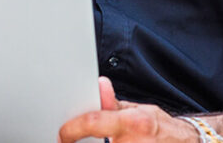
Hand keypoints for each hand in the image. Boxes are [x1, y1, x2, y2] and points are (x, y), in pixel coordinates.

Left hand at [58, 77, 198, 142]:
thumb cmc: (160, 128)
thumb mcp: (138, 110)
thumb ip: (114, 105)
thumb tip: (99, 85)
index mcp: (134, 123)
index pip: (95, 121)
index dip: (73, 128)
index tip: (62, 133)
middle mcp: (134, 142)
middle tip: (71, 142)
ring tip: (88, 142)